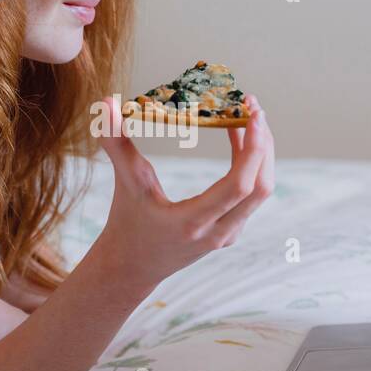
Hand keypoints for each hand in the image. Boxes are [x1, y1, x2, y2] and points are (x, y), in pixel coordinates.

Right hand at [92, 92, 274, 288]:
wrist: (131, 268)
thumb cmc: (126, 224)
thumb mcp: (124, 183)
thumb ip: (115, 142)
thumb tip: (107, 103)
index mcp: (192, 222)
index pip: (239, 186)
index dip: (253, 150)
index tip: (253, 115)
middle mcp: (218, 232)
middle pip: (260, 187)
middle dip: (263, 144)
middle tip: (252, 107)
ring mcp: (228, 234)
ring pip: (261, 191)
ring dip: (260, 152)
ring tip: (245, 116)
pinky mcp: (230, 230)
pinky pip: (251, 195)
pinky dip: (252, 164)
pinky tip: (239, 137)